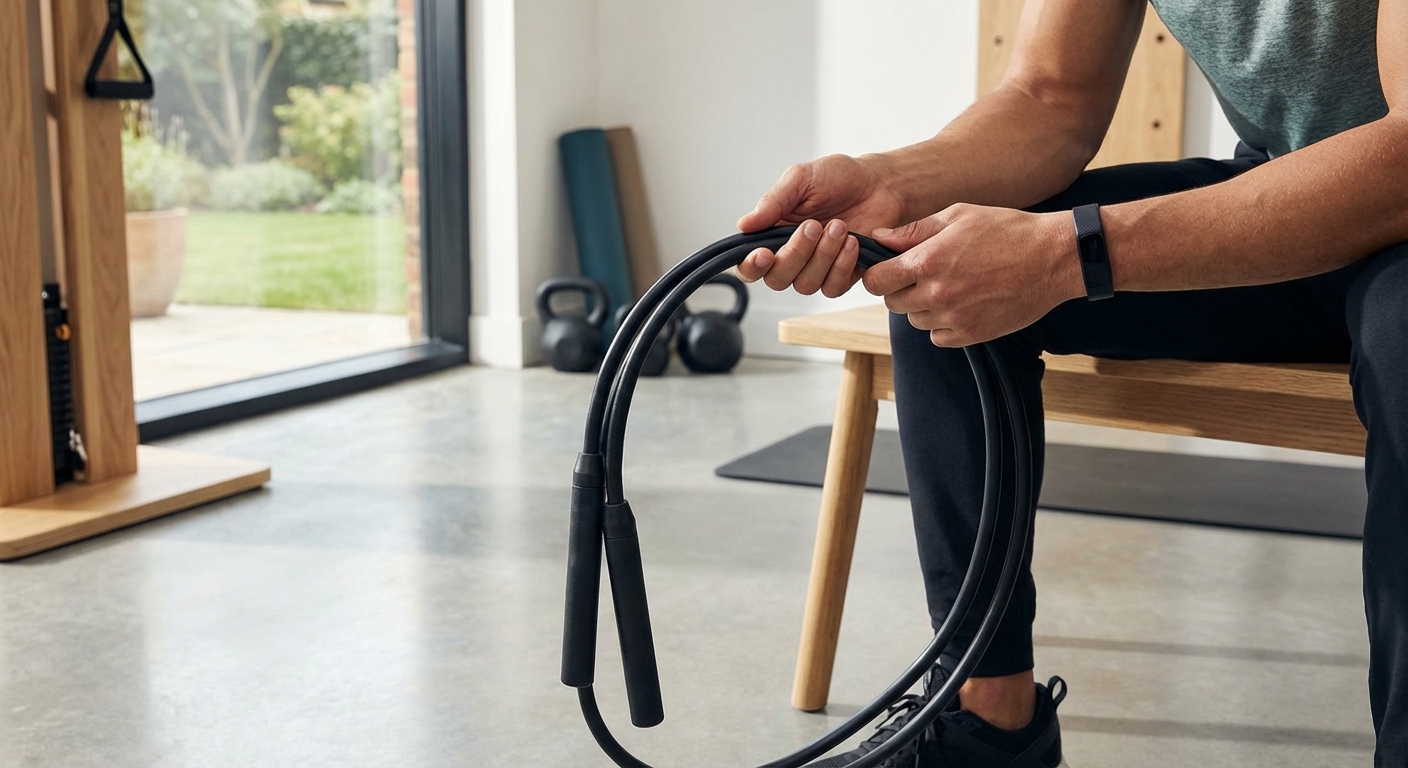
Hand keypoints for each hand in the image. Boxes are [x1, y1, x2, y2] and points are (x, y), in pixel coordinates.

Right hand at [736, 154, 904, 297]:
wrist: (880, 184)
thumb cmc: (839, 178)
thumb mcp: (801, 179)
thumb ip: (773, 202)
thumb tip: (744, 225)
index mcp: (772, 234)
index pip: (749, 264)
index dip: (751, 266)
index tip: (764, 254)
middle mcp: (790, 256)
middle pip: (777, 278)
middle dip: (795, 254)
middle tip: (814, 226)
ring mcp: (815, 269)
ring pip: (805, 284)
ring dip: (822, 256)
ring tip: (840, 226)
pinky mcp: (841, 276)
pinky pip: (832, 287)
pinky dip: (842, 266)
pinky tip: (853, 242)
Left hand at [862, 204, 1086, 346]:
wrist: (1053, 258)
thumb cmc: (1007, 230)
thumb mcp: (958, 216)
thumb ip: (913, 231)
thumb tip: (878, 237)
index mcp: (927, 262)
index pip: (875, 281)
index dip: (878, 274)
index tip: (889, 268)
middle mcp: (936, 294)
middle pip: (892, 303)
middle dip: (900, 289)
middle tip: (924, 274)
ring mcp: (954, 318)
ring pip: (915, 320)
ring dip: (923, 306)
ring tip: (950, 285)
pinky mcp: (971, 335)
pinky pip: (938, 337)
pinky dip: (943, 324)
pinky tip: (962, 304)